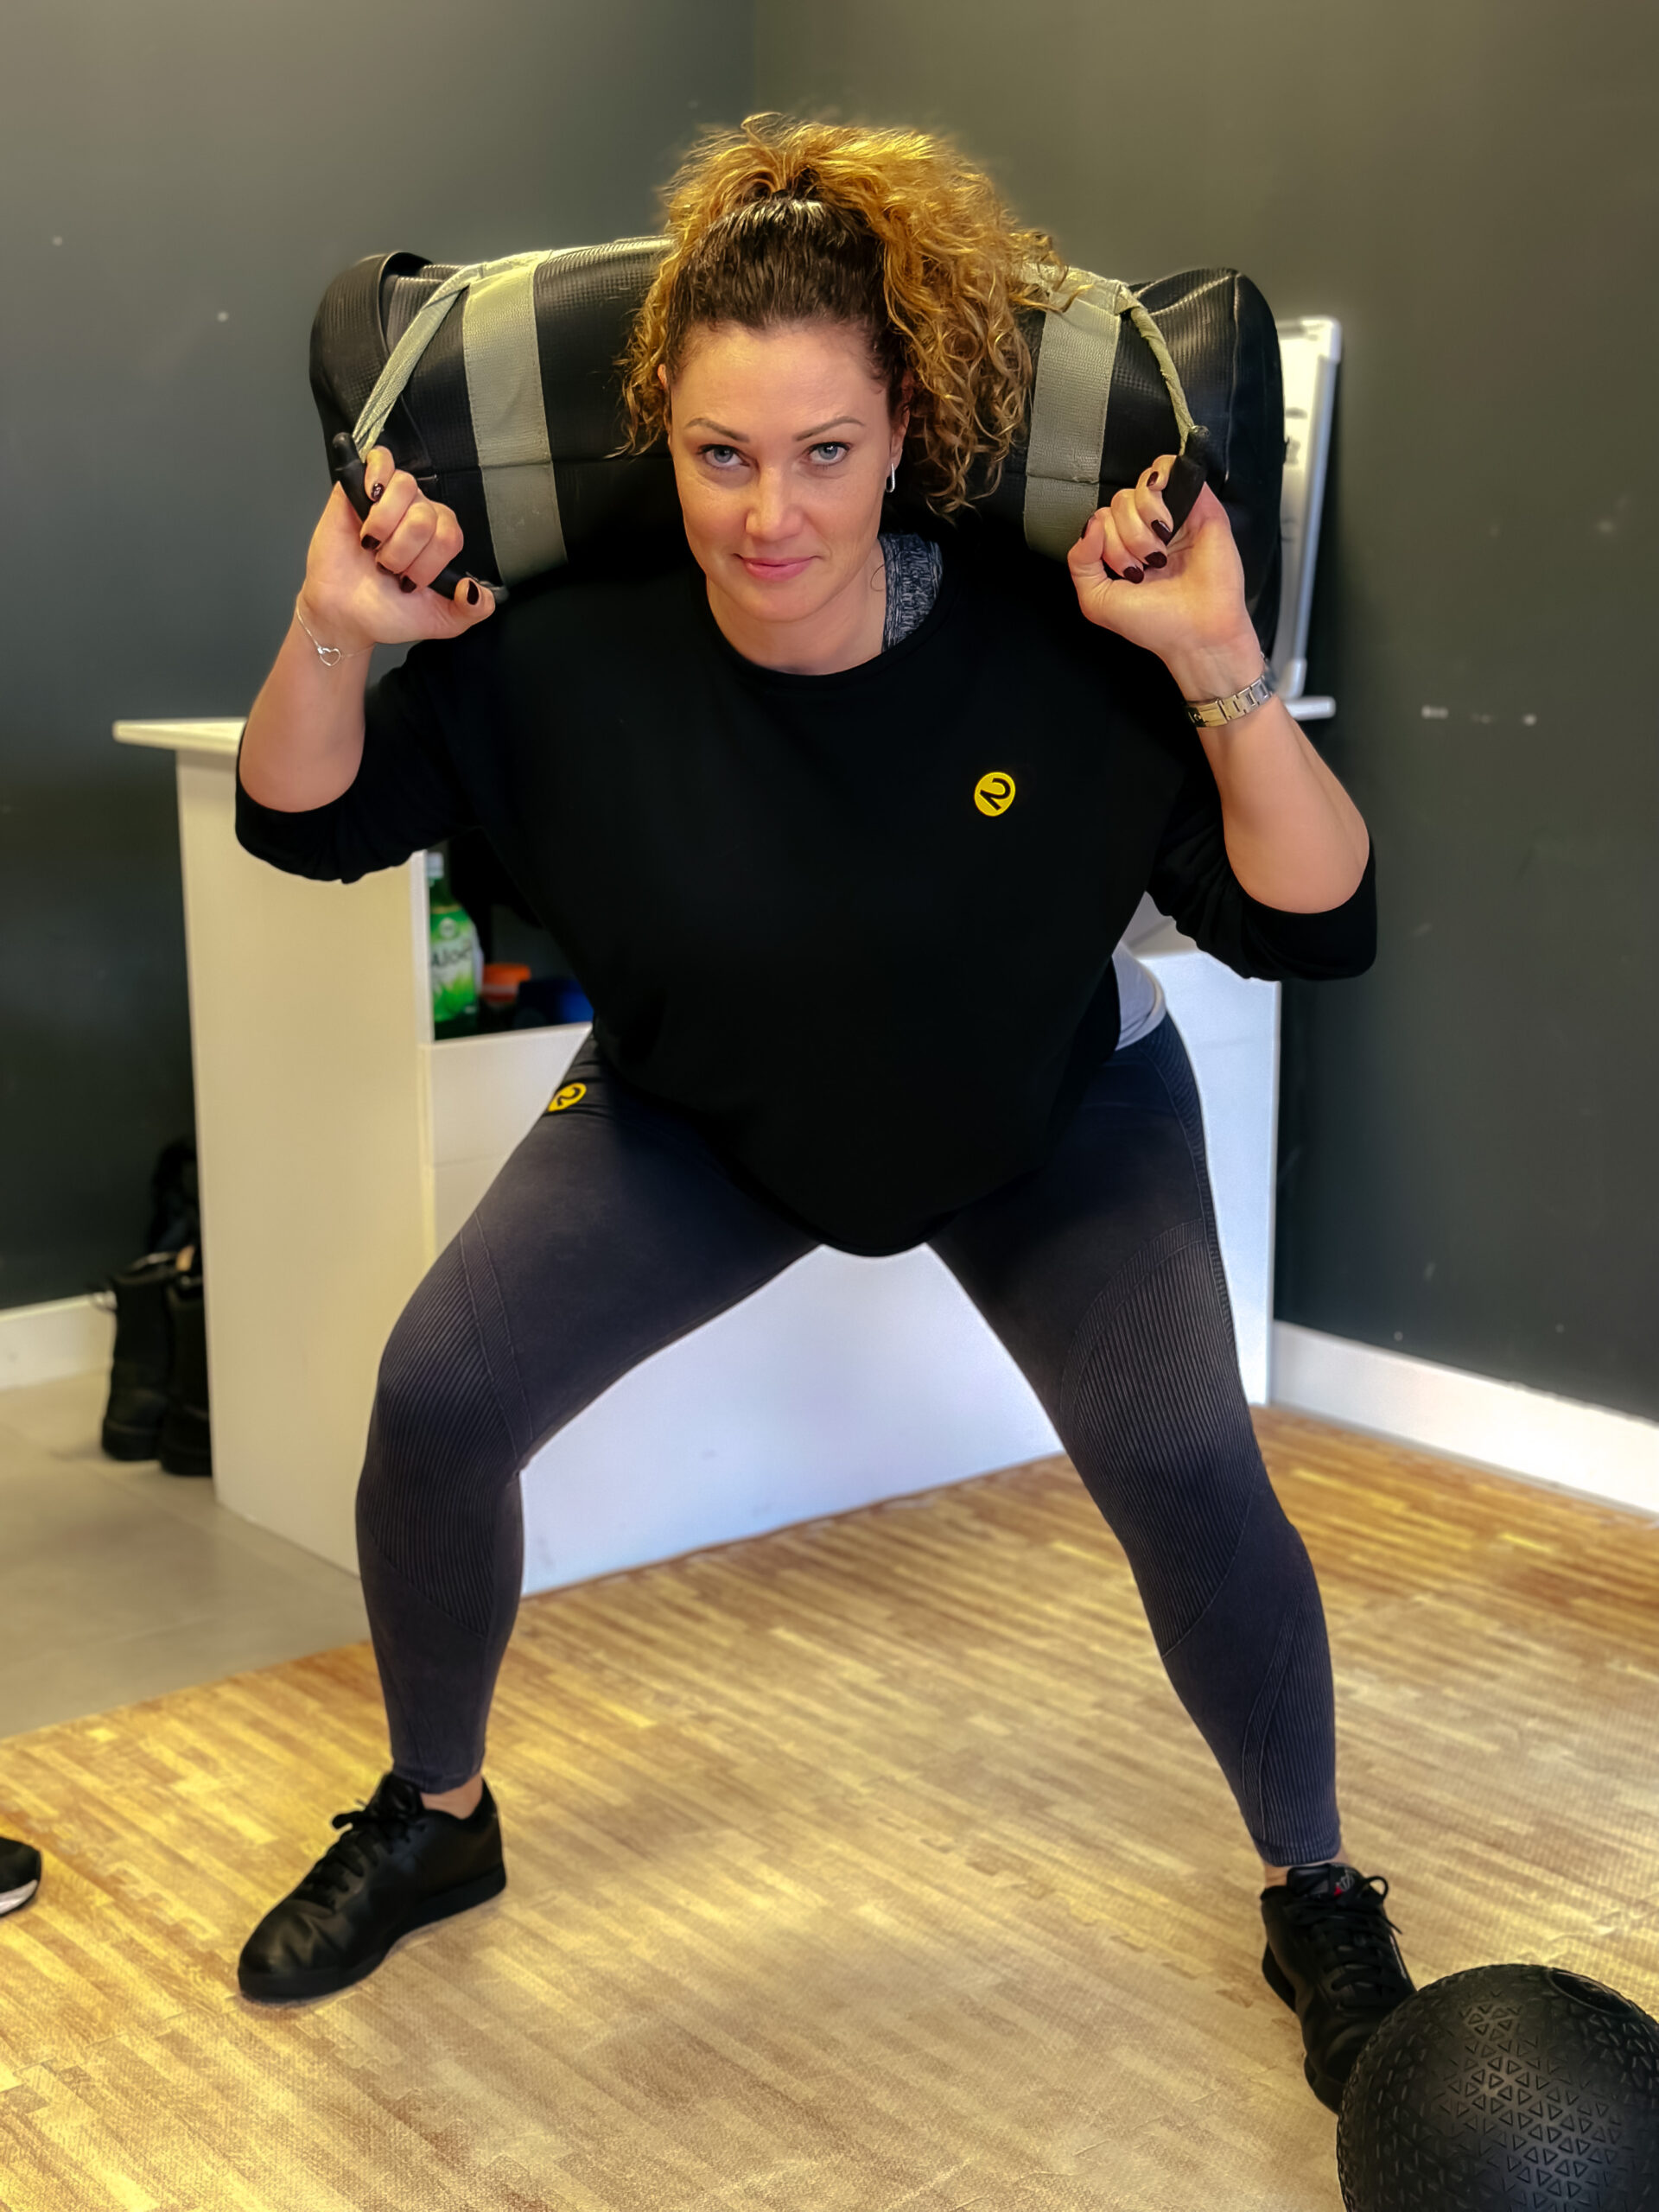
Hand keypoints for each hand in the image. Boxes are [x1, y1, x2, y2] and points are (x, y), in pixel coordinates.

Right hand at [297, 446, 495, 653]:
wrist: (344, 615)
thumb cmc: (387, 612)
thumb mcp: (441, 621)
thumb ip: (471, 611)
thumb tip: (477, 591)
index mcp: (440, 540)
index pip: (450, 535)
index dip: (428, 563)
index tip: (408, 582)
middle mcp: (419, 515)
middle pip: (425, 516)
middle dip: (402, 552)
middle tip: (385, 568)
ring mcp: (390, 499)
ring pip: (405, 487)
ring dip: (385, 525)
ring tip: (371, 545)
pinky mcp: (357, 487)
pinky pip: (380, 459)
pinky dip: (375, 474)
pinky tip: (368, 499)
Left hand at [1066, 455, 1262, 698]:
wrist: (1197, 633)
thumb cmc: (1155, 622)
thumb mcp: (1096, 600)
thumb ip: (1080, 561)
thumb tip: (1092, 523)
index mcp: (1125, 547)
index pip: (1101, 519)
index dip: (1107, 545)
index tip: (1128, 575)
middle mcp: (1149, 527)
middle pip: (1118, 502)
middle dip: (1125, 539)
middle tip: (1147, 567)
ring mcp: (1175, 513)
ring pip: (1139, 486)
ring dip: (1142, 524)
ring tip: (1161, 554)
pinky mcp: (1200, 504)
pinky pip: (1168, 467)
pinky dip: (1159, 487)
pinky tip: (1165, 521)